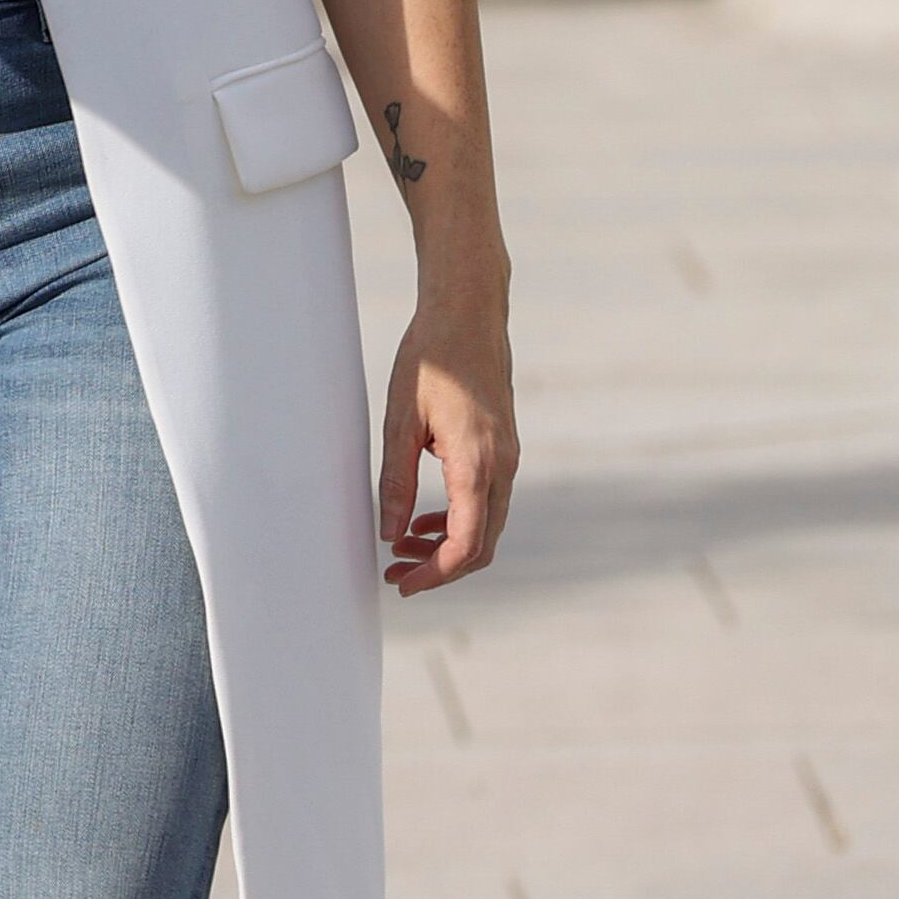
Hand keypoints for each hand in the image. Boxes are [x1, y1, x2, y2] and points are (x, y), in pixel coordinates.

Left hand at [377, 292, 517, 594]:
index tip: (401, 585)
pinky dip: (458, 520)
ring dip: (447, 546)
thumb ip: (397, 483)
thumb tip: (390, 535)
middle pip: (481, 546)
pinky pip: (487, 501)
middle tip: (395, 574)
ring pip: (486, 526)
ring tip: (401, 547)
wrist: (468, 314)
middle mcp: (502, 468)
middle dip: (439, 568)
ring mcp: (508, 459)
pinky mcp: (503, 449)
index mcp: (477, 465)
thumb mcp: (399, 422)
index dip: (434, 575)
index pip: (464, 546)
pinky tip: (424, 518)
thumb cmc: (431, 360)